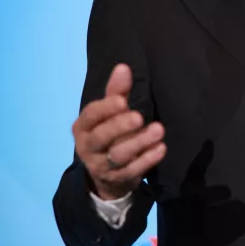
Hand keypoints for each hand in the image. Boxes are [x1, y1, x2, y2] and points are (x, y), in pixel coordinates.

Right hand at [73, 64, 165, 199]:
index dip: (105, 109)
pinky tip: (161, 148)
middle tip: (139, 117)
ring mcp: (102, 165)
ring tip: (159, 130)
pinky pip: (134, 170)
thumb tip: (123, 67)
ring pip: (118, 155)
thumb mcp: (110, 113)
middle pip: (101, 137)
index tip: (122, 101)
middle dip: (120, 126)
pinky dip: (148, 159)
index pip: (91, 116)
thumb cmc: (110, 133)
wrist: (106, 175)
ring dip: (139, 143)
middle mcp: (88, 147)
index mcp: (83, 127)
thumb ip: (116, 92)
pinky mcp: (119, 178)